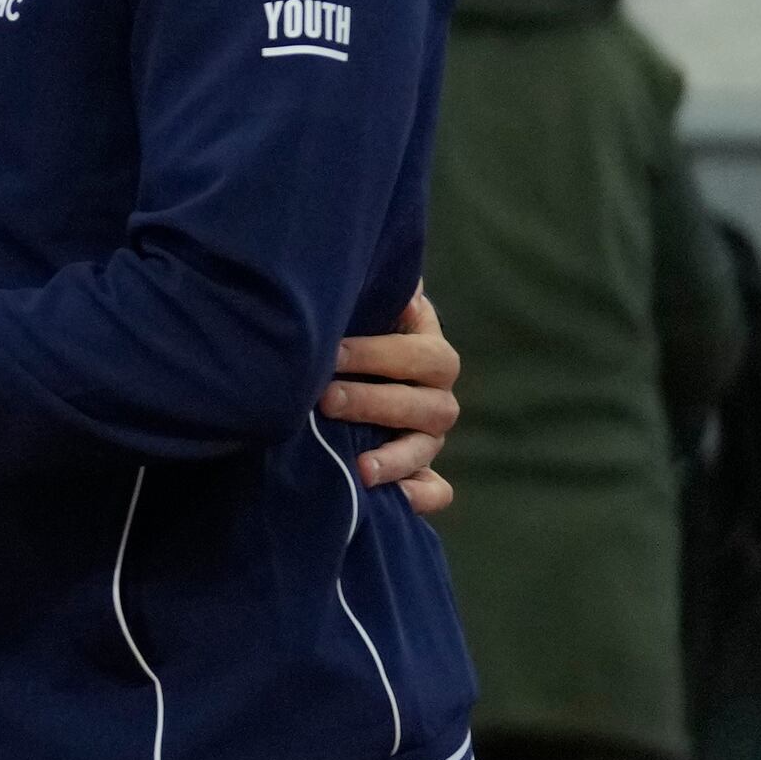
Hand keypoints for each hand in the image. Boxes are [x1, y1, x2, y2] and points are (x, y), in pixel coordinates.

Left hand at [322, 286, 457, 515]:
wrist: (338, 369)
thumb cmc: (345, 332)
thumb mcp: (359, 309)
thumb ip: (363, 291)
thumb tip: (354, 258)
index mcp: (426, 350)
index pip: (419, 354)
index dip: (378, 354)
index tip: (330, 352)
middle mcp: (435, 392)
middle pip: (425, 403)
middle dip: (374, 401)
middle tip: (325, 400)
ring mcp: (428, 434)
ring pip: (428, 447)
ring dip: (396, 458)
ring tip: (359, 468)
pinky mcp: (419, 470)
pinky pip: (435, 490)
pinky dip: (420, 496)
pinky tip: (396, 501)